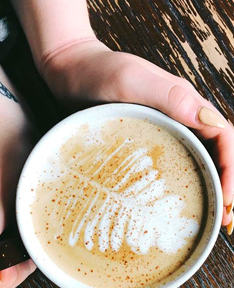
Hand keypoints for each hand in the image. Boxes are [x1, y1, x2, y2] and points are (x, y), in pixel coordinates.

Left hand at [42, 39, 233, 230]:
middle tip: (222, 219)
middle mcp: (178, 115)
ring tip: (206, 216)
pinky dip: (178, 180)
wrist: (69, 68)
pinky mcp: (142, 136)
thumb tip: (211, 121)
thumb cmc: (96, 70)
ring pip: (194, 157)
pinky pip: (168, 159)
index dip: (231, 169)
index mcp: (183, 102)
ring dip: (206, 185)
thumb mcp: (131, 80)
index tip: (227, 200)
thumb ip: (169, 97)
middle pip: (214, 151)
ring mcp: (160, 126)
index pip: (222, 136)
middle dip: (224, 184)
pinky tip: (169, 199)